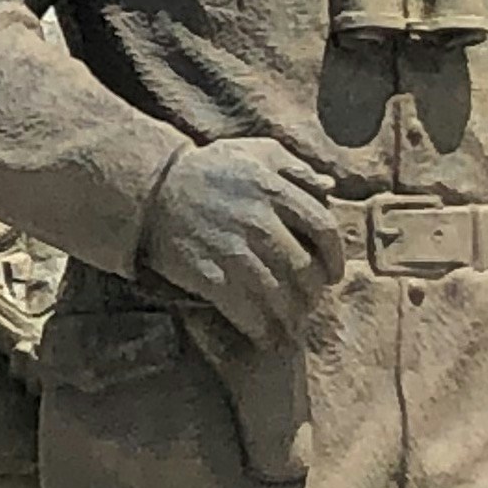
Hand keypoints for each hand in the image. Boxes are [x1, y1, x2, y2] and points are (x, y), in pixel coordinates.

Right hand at [141, 137, 344, 347]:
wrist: (152, 189)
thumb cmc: (209, 169)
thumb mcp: (253, 150)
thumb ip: (294, 166)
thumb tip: (328, 187)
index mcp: (273, 190)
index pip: (323, 229)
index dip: (335, 257)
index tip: (333, 273)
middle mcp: (258, 222)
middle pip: (304, 269)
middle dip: (313, 293)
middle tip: (310, 302)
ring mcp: (233, 251)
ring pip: (279, 296)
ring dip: (291, 316)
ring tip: (292, 324)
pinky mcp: (209, 275)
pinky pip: (246, 311)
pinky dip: (261, 330)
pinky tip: (267, 337)